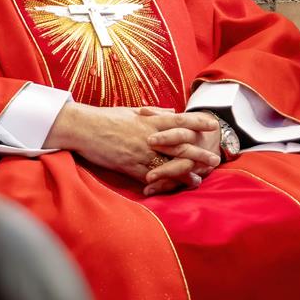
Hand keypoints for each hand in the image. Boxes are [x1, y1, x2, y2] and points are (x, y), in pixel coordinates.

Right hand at [49, 103, 221, 189]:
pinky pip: (148, 176)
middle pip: (180, 145)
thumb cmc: (107, 118)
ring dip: (184, 173)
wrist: (84, 128)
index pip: (180, 120)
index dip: (197, 121)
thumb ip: (154, 112)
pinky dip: (161, 183)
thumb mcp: (132, 111)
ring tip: (198, 179)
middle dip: (199, 153)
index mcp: (150, 121)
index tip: (213, 124)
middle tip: (215, 159)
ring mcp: (140, 153)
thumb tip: (172, 111)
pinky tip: (171, 188)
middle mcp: (149, 137)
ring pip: (167, 164)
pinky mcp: (129, 166)